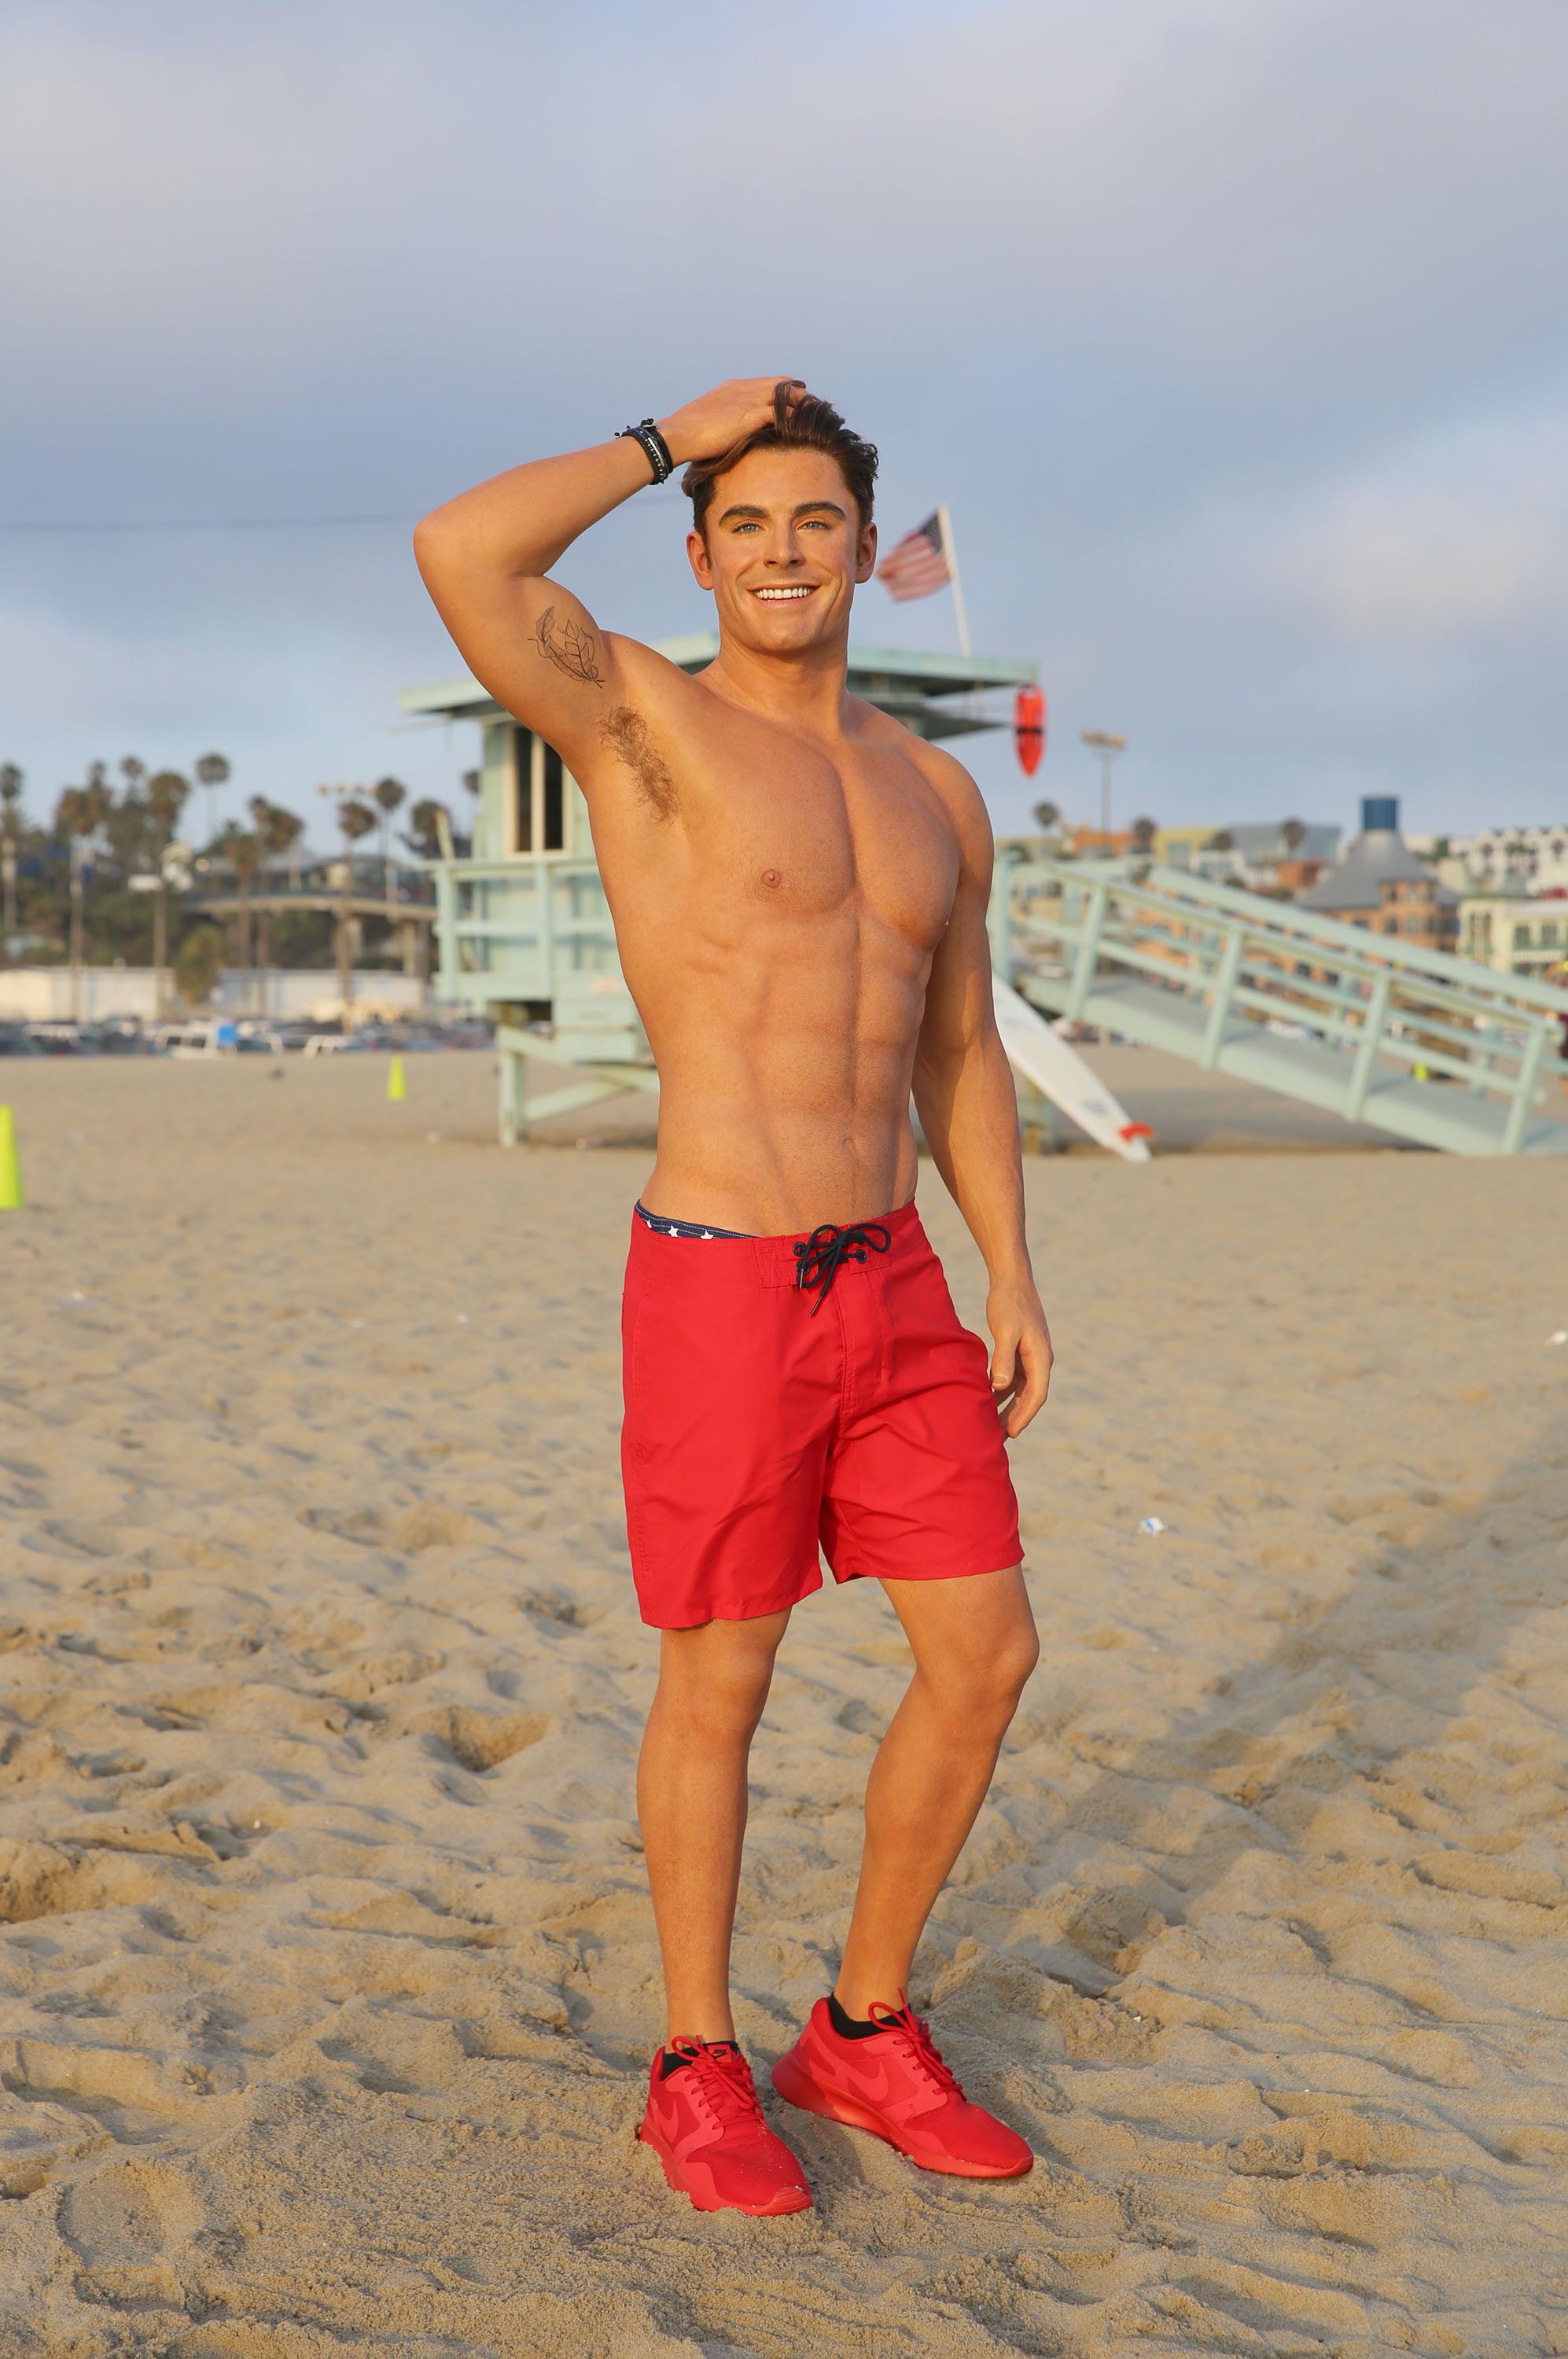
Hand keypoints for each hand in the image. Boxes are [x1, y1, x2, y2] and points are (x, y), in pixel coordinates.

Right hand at [657, 377, 807, 467]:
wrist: (677, 435)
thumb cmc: (687, 436)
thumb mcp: (709, 422)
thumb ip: (725, 423)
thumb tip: (729, 437)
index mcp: (734, 387)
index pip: (769, 383)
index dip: (786, 393)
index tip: (797, 405)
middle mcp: (744, 388)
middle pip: (784, 384)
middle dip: (801, 396)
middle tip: (815, 411)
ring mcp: (748, 399)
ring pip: (787, 394)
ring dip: (804, 405)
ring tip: (818, 418)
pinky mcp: (751, 414)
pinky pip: (783, 411)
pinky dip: (796, 418)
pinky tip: (806, 429)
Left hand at [986, 1278, 1052, 1438]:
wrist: (1012, 1280)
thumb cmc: (1009, 1303)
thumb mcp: (1005, 1330)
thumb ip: (1003, 1358)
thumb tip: (1000, 1386)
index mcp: (1041, 1357)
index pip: (1036, 1395)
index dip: (1024, 1416)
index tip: (1011, 1434)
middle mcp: (1039, 1360)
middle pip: (1029, 1397)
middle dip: (1015, 1418)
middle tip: (998, 1439)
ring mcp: (1030, 1357)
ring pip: (1021, 1390)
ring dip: (1008, 1408)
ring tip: (991, 1427)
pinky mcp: (1019, 1353)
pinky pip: (1012, 1379)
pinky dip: (1002, 1392)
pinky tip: (986, 1402)